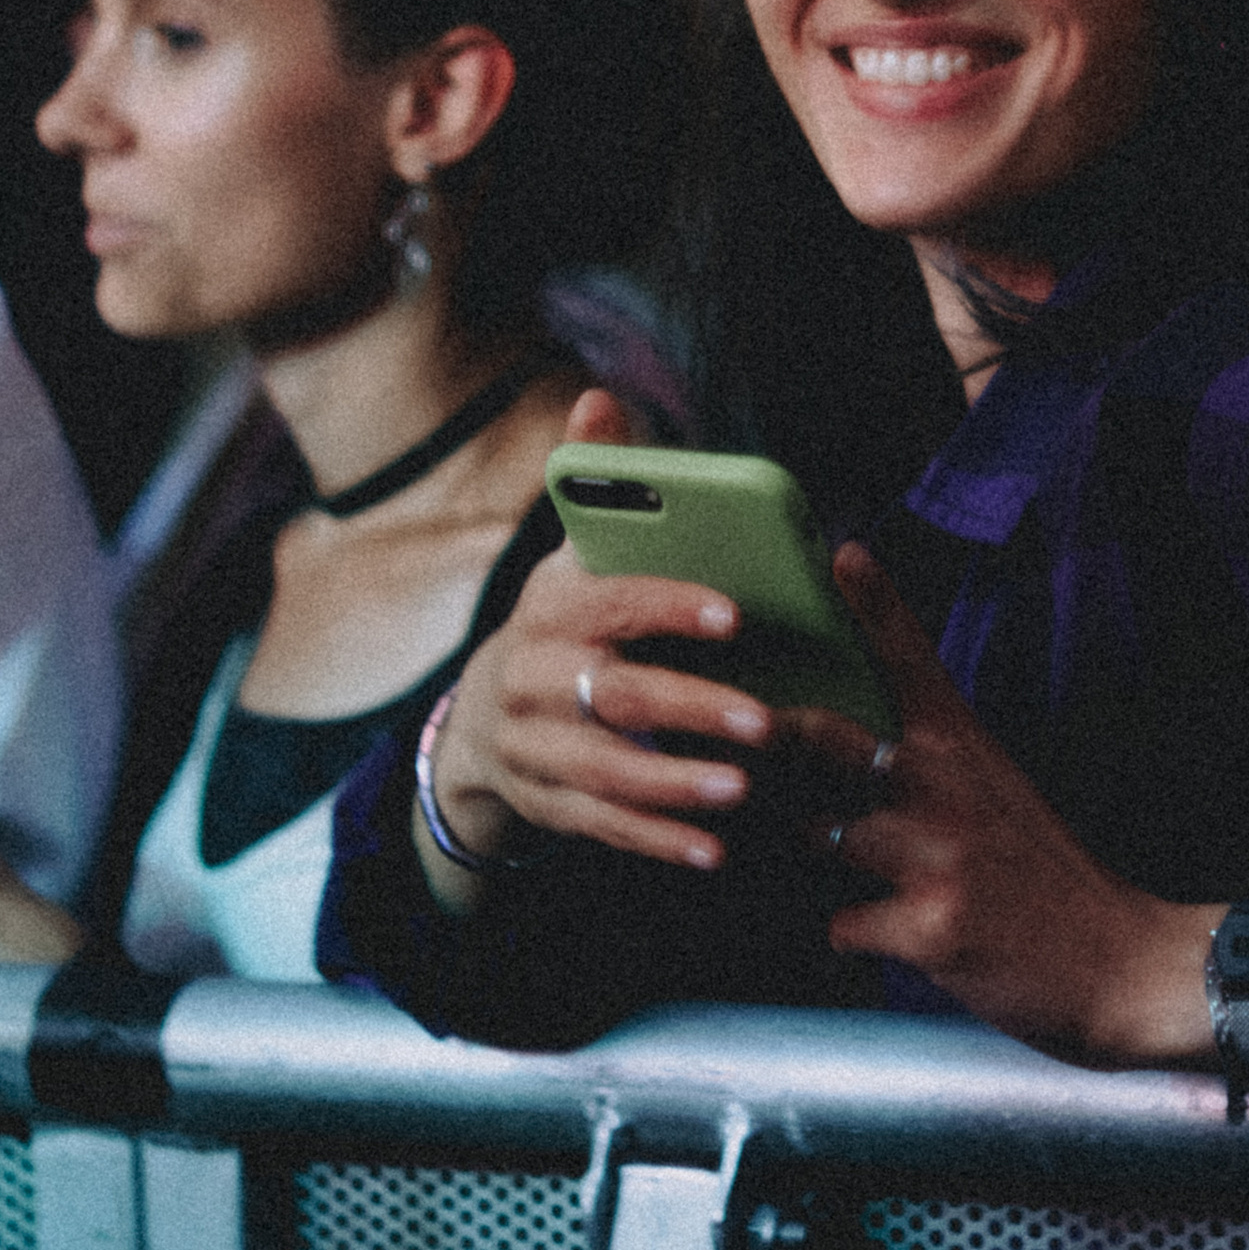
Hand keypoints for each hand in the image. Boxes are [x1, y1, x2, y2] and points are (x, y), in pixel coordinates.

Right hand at [414, 388, 787, 906]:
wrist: (481, 721)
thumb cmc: (562, 623)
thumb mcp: (571, 555)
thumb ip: (596, 484)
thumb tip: (599, 399)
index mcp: (551, 608)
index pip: (612, 603)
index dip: (670, 607)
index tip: (736, 613)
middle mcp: (534, 679)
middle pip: (614, 696)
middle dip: (692, 709)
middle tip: (766, 722)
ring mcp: (535, 749)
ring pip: (607, 771)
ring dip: (677, 785)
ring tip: (744, 792)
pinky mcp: (548, 805)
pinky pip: (603, 827)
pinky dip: (658, 841)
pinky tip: (714, 851)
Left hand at [797, 545, 1223, 1067]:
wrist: (1122, 963)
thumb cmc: (1047, 878)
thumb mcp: (1000, 795)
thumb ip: (934, 768)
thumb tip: (860, 754)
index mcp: (968, 750)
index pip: (915, 660)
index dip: (877, 602)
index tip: (846, 553)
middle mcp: (950, 791)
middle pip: (831, 739)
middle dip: (776, 739)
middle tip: (742, 742)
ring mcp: (939, 858)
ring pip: (821, 833)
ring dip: (804, 849)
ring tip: (812, 858)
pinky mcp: (930, 927)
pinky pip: (842, 924)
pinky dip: (846, 933)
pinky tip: (871, 936)